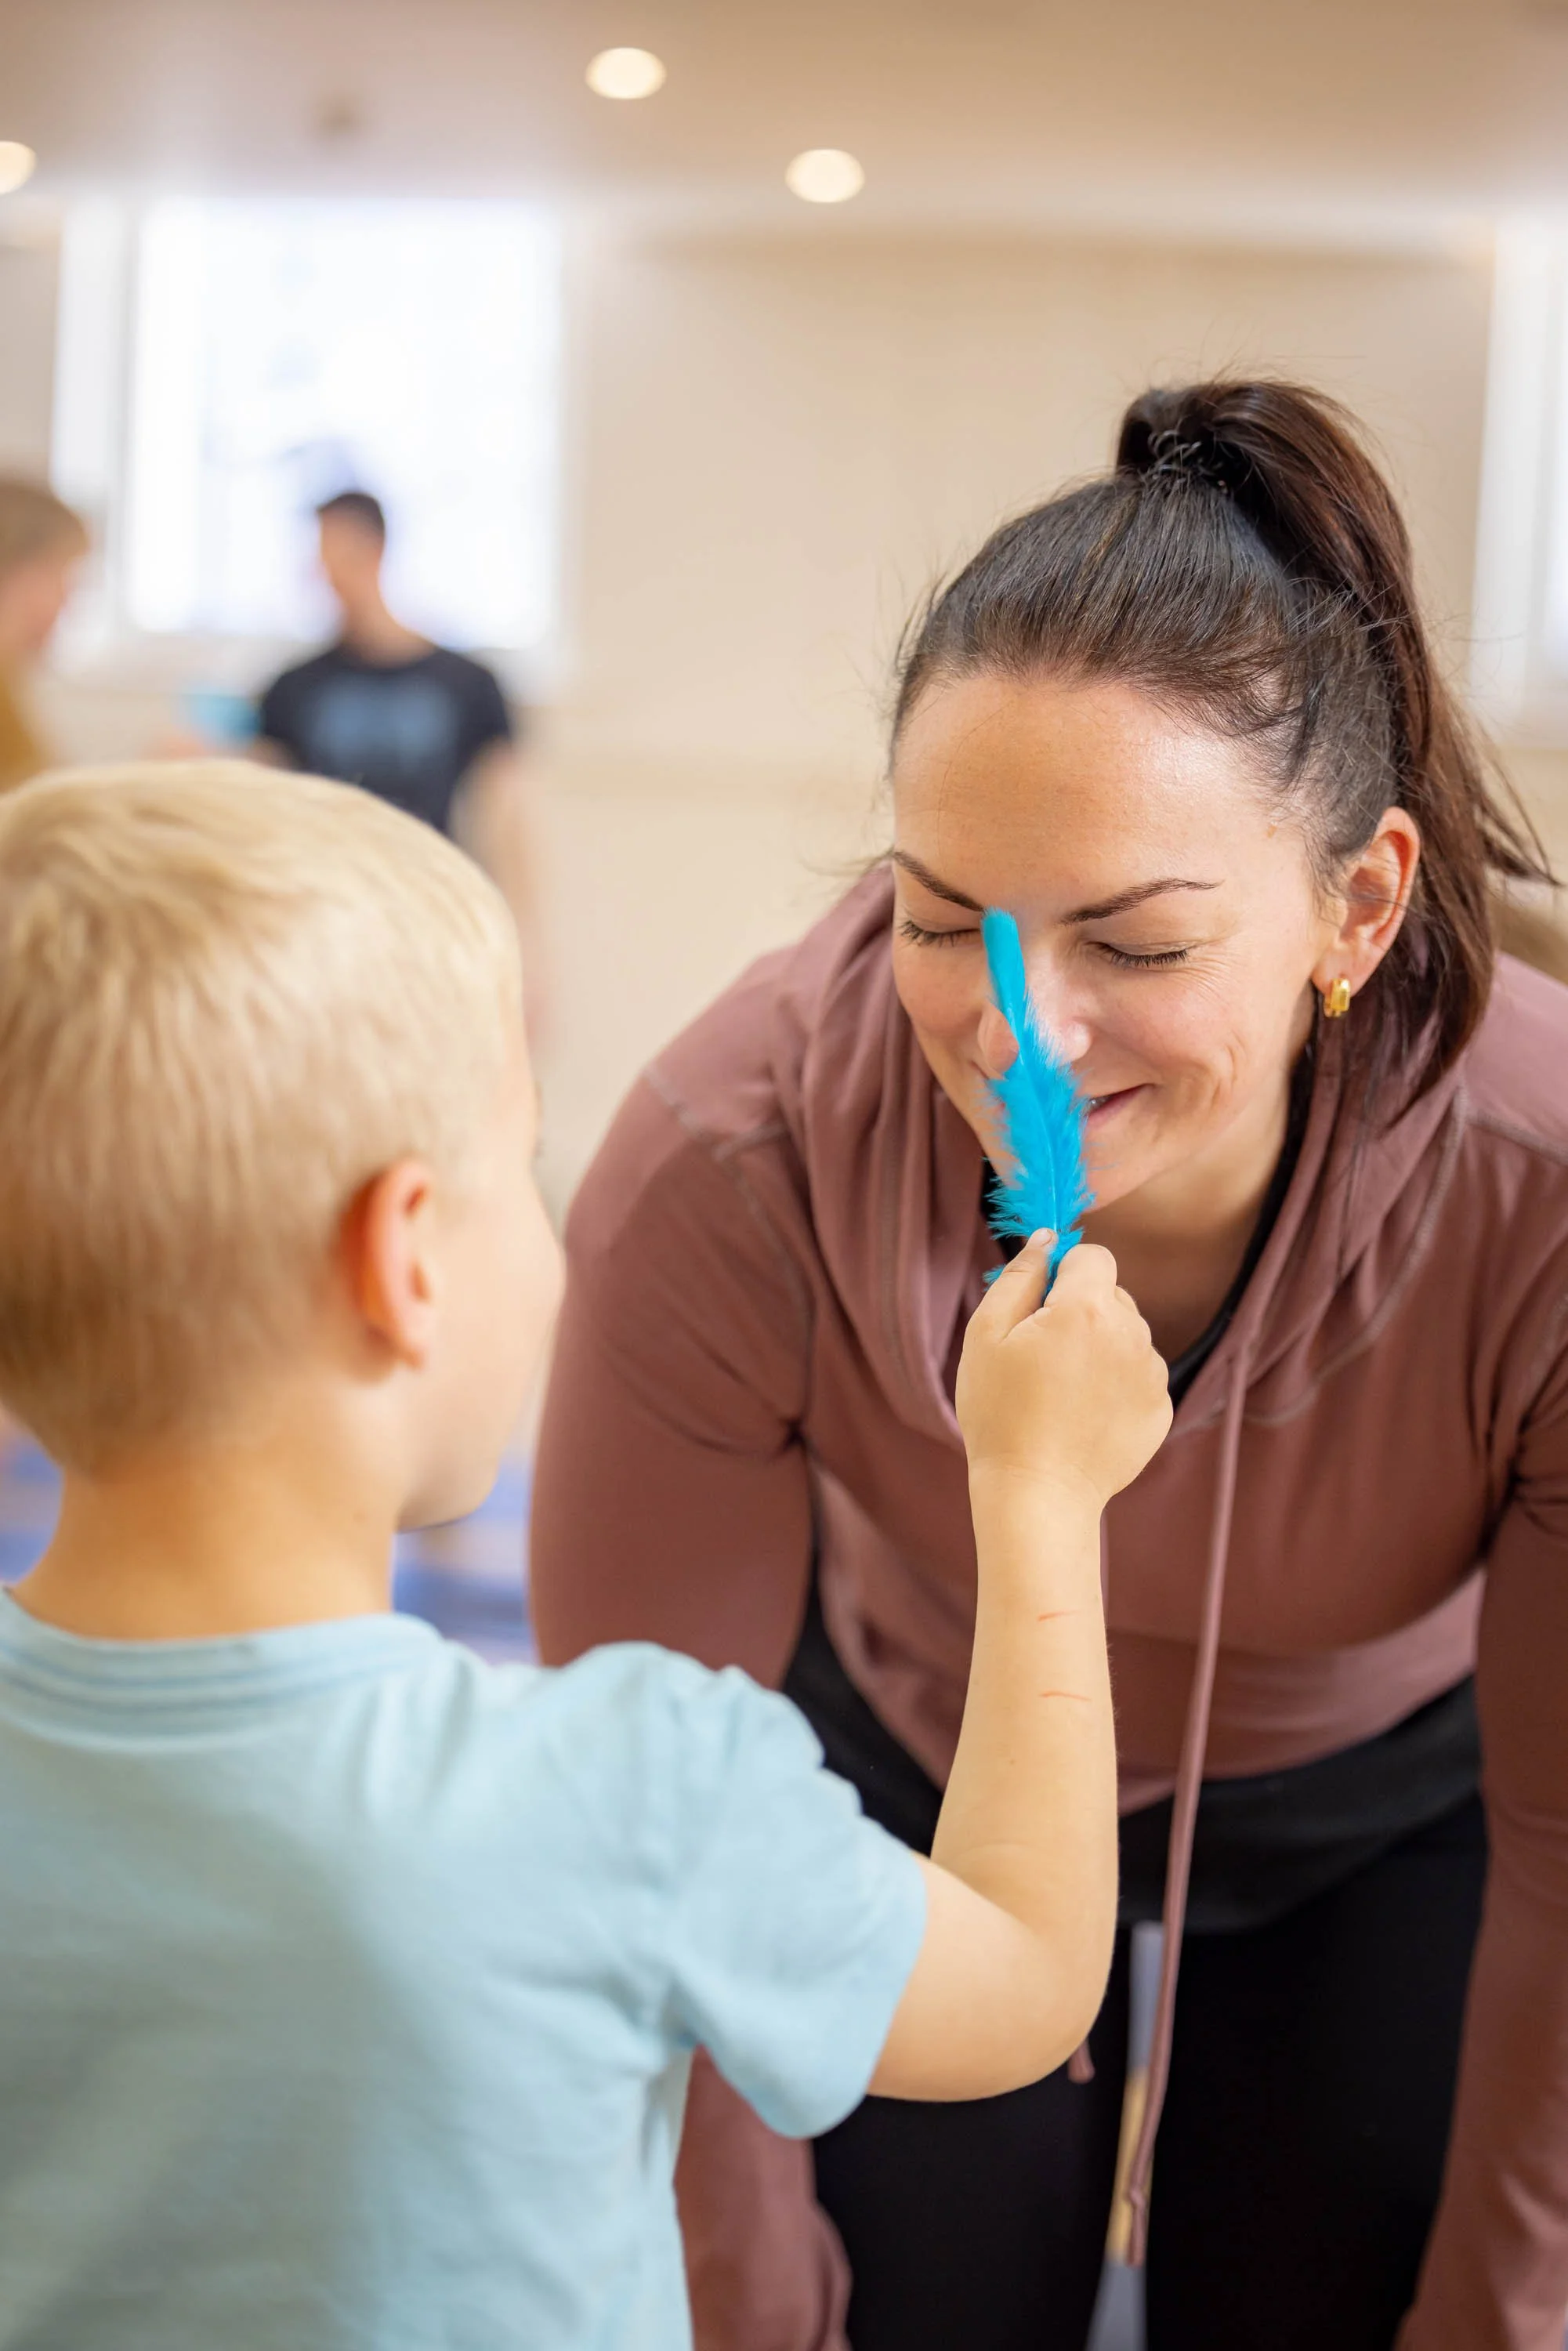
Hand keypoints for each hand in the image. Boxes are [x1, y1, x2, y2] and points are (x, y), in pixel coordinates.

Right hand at [956, 1233, 1170, 1510]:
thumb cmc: (999, 1414)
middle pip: (1112, 1295)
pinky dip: (1116, 1385)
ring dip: (1101, 1348)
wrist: (1037, 1493)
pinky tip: (1085, 1414)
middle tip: (1043, 1358)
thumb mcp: (986, 1336)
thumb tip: (1047, 1239)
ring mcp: (1152, 1374)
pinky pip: (1139, 1374)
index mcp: (1086, 1309)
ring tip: (1063, 1391)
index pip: (1093, 1255)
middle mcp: (1131, 1333)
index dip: (1064, 1273)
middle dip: (1081, 1312)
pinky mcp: (1161, 1408)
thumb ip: (1019, 1277)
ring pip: (1128, 1335)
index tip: (1041, 1306)